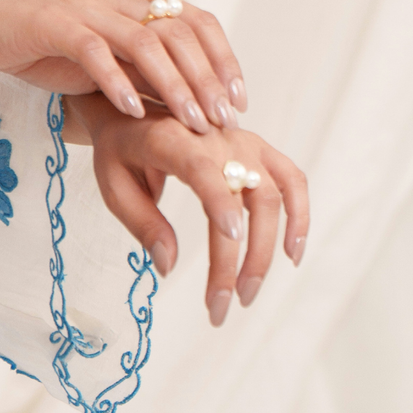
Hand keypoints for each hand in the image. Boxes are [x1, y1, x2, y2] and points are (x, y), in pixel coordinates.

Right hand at [0, 0, 246, 133]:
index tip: (238, 101)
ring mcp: (85, 6)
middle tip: (222, 121)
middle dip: (207, 80)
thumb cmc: (41, 47)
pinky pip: (94, 51)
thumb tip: (192, 104)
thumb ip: (142, 69)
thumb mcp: (104, 58)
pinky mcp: (52, 22)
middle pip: (179, 32)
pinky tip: (132, 113)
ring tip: (190, 124)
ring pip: (145, 41)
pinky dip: (118, 82)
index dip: (223, 59)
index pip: (196, 20)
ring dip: (174, 85)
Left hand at [66, 93, 308, 322]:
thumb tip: (169, 267)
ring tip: (248, 293)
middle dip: (237, 257)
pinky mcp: (258, 149)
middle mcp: (214, 135)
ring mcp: (242, 140)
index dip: (220, 200)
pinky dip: (299, 215)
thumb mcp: (113, 185)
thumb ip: (142, 223)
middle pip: (244, 195)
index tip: (232, 237)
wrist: (133, 107)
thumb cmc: (120, 151)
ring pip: (273, 194)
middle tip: (221, 305)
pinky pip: (292, 180)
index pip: (202, 168)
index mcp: (171, 138)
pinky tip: (292, 254)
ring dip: (267, 248)